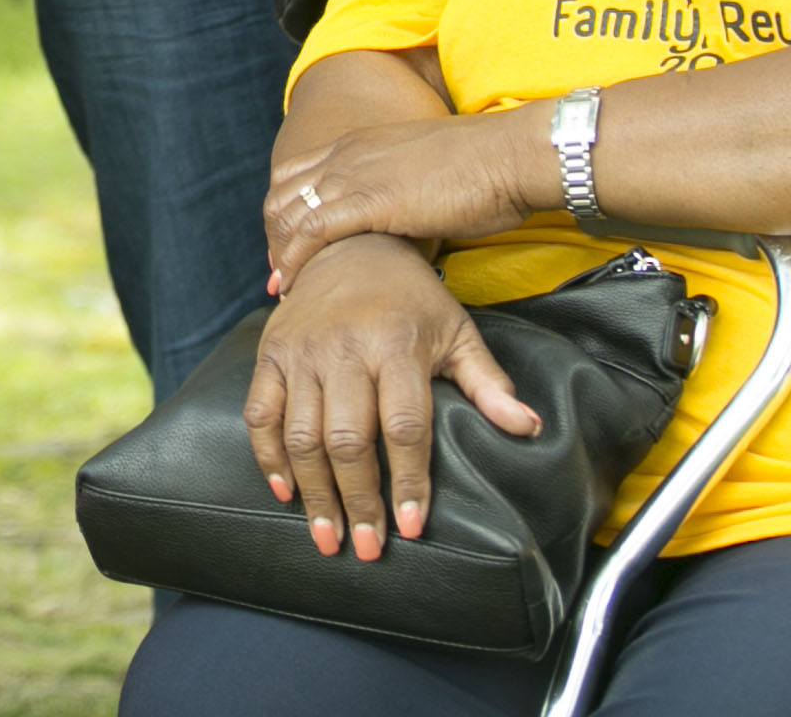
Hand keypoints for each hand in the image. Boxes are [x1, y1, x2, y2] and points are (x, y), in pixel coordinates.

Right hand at [243, 234, 540, 560]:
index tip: (412, 527)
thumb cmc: (413, 297)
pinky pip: (260, 414)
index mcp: (396, 343)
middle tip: (367, 549)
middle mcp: (344, 348)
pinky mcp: (270, 352)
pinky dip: (268, 458)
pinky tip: (286, 493)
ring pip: (301, 435)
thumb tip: (529, 429)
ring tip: (330, 538)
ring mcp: (302, 350)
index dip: (408, 480)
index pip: (403, 426)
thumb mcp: (457, 330)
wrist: (348, 242)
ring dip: (315, 494)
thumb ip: (489, 383)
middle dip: (359, 501)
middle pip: (348, 439)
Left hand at [265, 109, 548, 289]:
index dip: (284, 214)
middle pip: (281, 196)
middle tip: (280, 276)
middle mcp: (346, 154)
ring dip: (279, 255)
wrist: (509, 156)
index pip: (294, 175)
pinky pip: (312, 233)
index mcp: (358, 143)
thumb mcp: (423, 171)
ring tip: (282, 289)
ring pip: (289, 214)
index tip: (287, 249)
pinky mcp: (370, 201)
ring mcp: (355, 174)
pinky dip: (295, 261)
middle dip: (274, 239)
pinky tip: (294, 287)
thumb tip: (399, 216)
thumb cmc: (483, 169)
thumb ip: (399, 187)